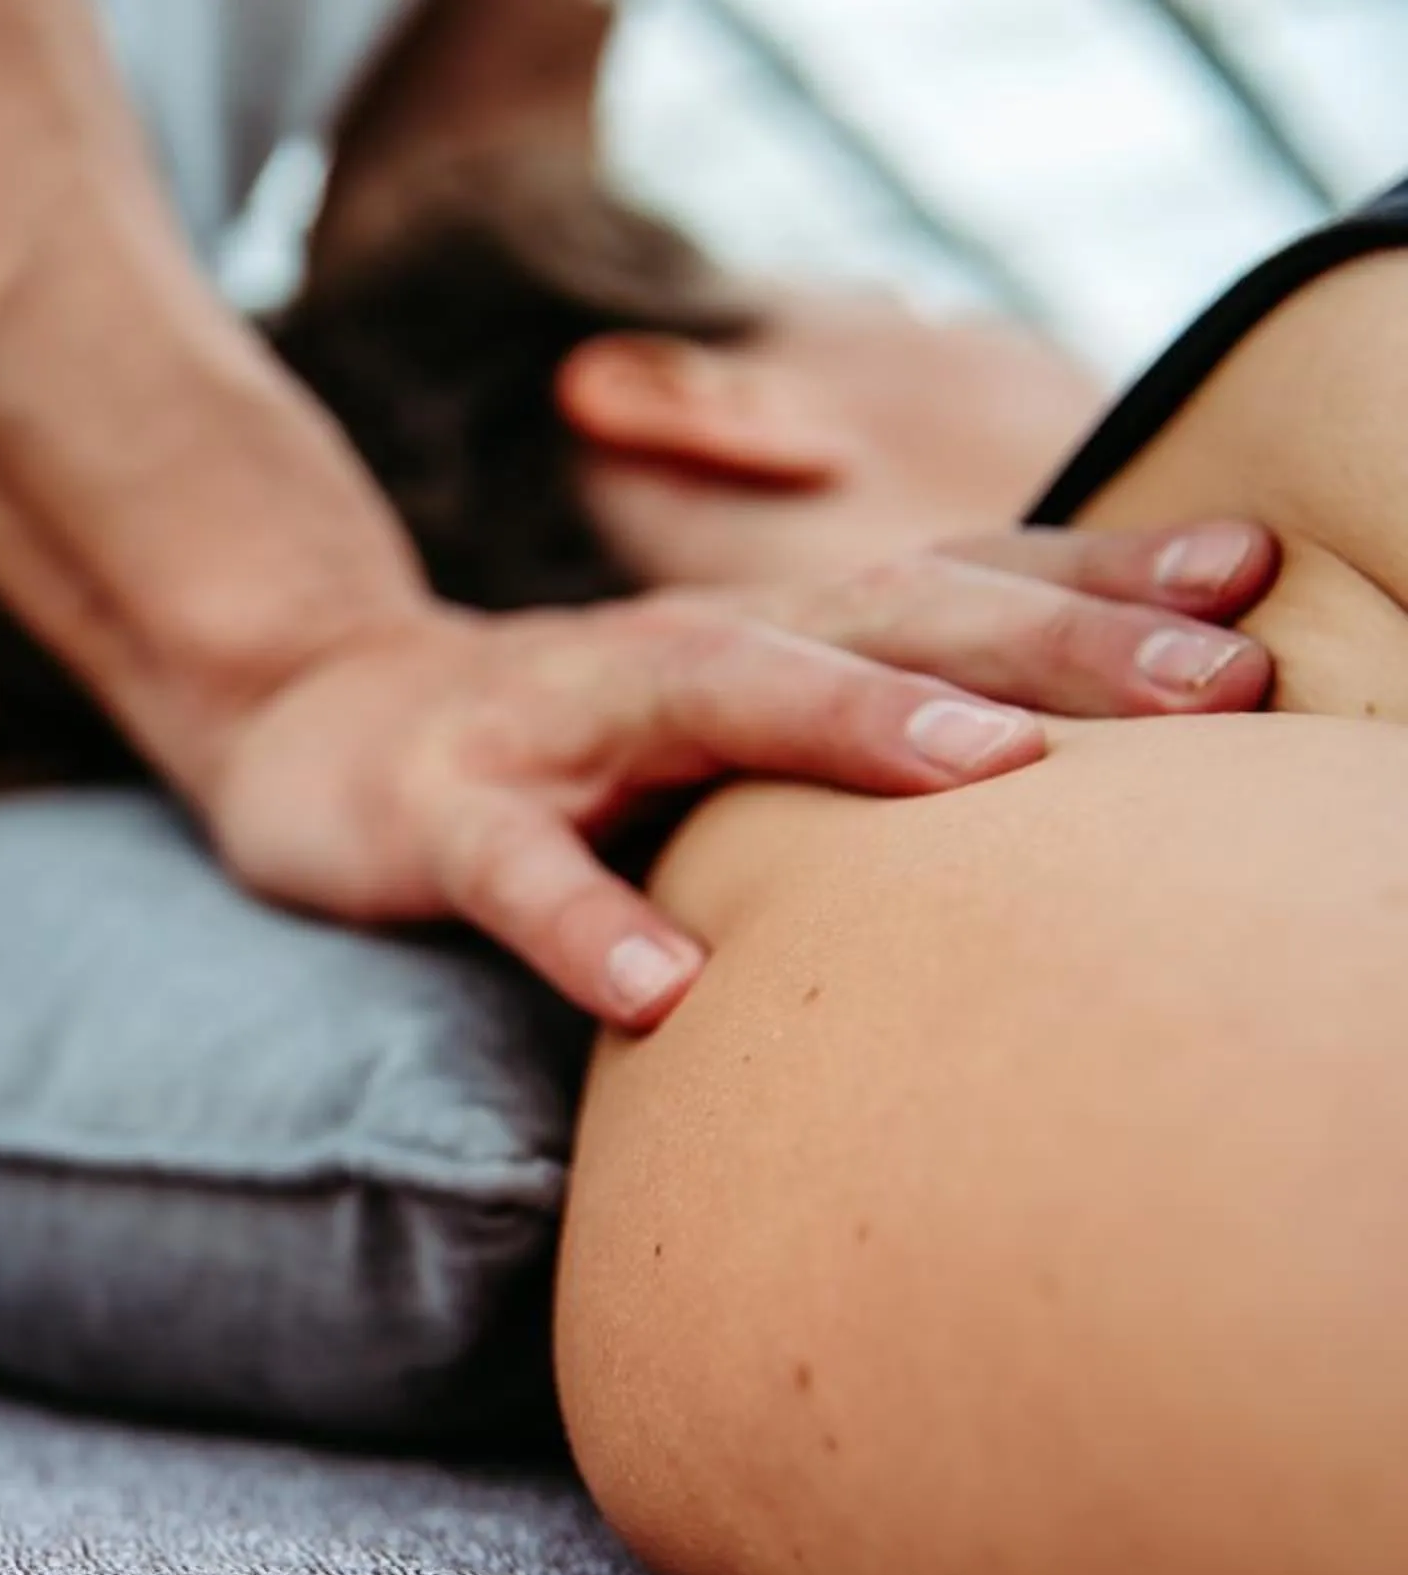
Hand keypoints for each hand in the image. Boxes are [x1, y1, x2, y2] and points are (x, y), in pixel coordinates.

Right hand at [200, 521, 1279, 1026]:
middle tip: (1213, 678)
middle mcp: (682, 647)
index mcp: (765, 631)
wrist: (319, 730)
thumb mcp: (726, 712)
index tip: (1254, 586)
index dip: (1097, 580)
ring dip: (850, 724)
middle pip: (878, 617)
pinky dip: (585, 924)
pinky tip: (662, 994)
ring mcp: (558, 719)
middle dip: (1051, 641)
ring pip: (711, 696)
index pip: (948, 585)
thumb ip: (866, 716)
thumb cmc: (567, 745)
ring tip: (987, 775)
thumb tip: (1067, 764)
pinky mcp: (443, 809)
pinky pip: (516, 872)